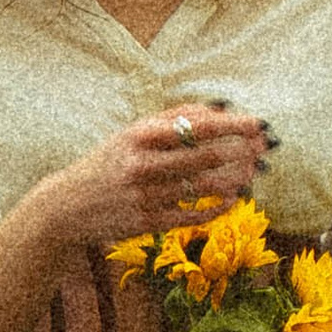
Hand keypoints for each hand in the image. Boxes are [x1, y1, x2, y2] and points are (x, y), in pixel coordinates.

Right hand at [49, 100, 273, 252]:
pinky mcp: (147, 223)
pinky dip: (218, 205)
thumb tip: (220, 109)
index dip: (232, 125)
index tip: (258, 123)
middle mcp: (142, 165)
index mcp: (139, 135)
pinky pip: (193, 214)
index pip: (195, 126)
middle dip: (241, 151)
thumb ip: (173, 117)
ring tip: (255, 171)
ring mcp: (145, 196)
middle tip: (264, 148)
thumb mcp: (132, 133)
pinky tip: (234, 196)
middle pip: (205, 157)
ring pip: (203, 187)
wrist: (66, 206)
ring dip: (235, 178)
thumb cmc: (108, 162)